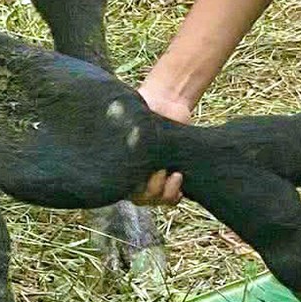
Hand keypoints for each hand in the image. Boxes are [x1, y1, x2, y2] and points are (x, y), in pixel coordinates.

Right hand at [130, 80, 192, 205]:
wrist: (168, 102)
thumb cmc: (145, 106)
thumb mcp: (133, 116)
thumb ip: (125, 127)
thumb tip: (123, 133)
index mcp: (123, 163)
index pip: (121, 187)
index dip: (131, 188)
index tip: (141, 174)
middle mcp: (137, 174)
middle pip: (141, 198)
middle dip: (152, 190)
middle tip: (161, 171)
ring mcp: (155, 178)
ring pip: (157, 199)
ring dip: (166, 193)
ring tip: (175, 175)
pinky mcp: (172, 176)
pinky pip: (172, 198)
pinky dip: (176, 194)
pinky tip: (179, 181)